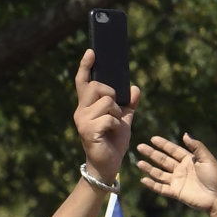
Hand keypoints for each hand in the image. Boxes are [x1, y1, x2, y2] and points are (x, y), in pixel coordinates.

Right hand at [74, 50, 136, 183]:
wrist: (109, 164)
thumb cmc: (114, 142)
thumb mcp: (125, 120)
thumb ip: (129, 105)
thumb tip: (135, 88)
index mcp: (87, 106)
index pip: (83, 82)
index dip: (85, 66)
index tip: (91, 52)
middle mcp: (80, 110)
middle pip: (98, 87)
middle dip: (112, 95)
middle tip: (115, 112)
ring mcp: (82, 120)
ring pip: (107, 102)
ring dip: (116, 114)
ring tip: (113, 127)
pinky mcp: (87, 130)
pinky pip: (109, 118)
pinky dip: (117, 126)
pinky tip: (111, 135)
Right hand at [137, 133, 216, 214]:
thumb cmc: (215, 176)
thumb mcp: (207, 159)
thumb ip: (196, 147)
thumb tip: (185, 134)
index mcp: (189, 160)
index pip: (173, 150)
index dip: (163, 144)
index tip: (153, 138)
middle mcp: (181, 169)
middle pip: (163, 160)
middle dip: (152, 153)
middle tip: (140, 147)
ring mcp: (177, 181)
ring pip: (159, 173)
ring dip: (149, 168)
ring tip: (139, 163)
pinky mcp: (176, 192)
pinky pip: (161, 188)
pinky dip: (152, 185)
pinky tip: (143, 179)